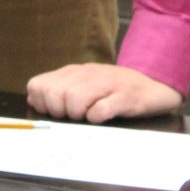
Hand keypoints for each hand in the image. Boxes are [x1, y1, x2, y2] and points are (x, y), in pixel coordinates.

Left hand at [25, 64, 182, 122]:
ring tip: (87, 118)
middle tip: (72, 117)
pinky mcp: (125, 97)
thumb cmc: (115, 90)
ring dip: (77, 114)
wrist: (154, 85)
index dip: (41, 103)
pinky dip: (97, 117)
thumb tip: (35, 100)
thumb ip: (60, 90)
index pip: (38, 85)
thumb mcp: (84, 86)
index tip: (55, 113)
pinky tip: (102, 118)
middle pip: (54, 93)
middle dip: (58, 111)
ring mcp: (107, 84)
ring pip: (74, 98)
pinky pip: (101, 109)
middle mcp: (87, 74)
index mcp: (73, 72)